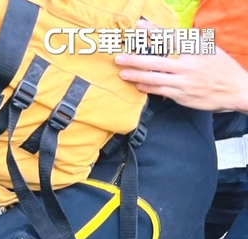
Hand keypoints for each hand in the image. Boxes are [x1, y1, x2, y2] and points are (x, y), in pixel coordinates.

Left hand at [114, 20, 247, 111]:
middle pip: (156, 61)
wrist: (235, 90)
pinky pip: (160, 91)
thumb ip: (190, 44)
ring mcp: (184, 82)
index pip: (170, 38)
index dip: (153, 31)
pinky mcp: (182, 96)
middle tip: (119, 58)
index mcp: (196, 51)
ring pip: (154, 79)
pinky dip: (147, 88)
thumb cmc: (222, 67)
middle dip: (135, 60)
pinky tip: (138, 85)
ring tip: (123, 73)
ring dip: (136, 76)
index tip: (138, 26)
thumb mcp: (209, 50)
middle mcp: (188, 66)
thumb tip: (170, 36)